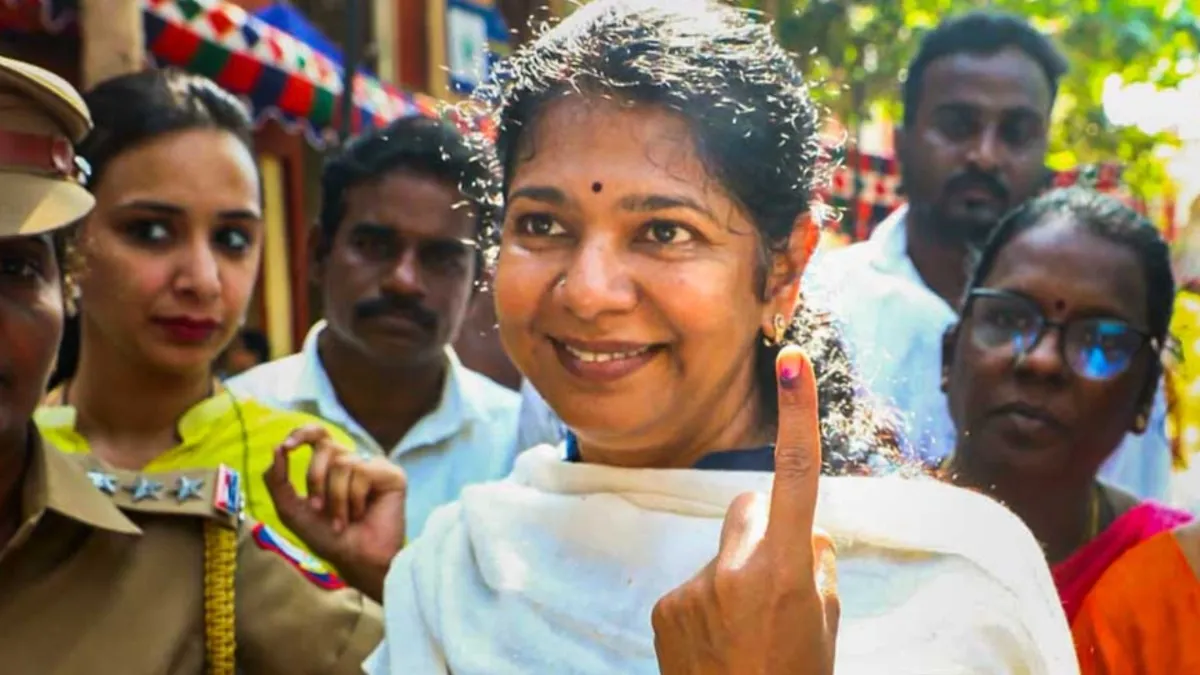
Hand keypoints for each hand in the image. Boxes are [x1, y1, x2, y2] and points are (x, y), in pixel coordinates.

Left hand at [265, 425, 406, 601]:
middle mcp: (353, 461)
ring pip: (343, 463)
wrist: (355, 559)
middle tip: (318, 508)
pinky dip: (355, 498)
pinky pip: (364, 472)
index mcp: (330, 466)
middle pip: (326, 445)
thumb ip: (278, 481)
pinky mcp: (391, 475)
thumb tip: (276, 448)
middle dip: (315, 478)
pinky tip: (362, 514)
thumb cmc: (327, 539)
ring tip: (343, 520)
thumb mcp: (292, 510)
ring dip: (336, 498)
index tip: (287, 448)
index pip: (317, 434)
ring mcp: (373, 466)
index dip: (302, 434)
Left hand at [651, 345, 838, 673]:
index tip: (792, 361)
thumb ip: (816, 567)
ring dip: (732, 574)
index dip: (798, 415)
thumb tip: (809, 530)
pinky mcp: (664, 607)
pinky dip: (705, 605)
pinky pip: (691, 584)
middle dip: (762, 528)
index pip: (797, 477)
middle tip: (771, 582)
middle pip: (747, 507)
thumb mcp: (825, 626)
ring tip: (741, 630)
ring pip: (721, 553)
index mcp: (785, 571)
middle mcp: (735, 570)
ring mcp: (693, 588)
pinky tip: (715, 644)